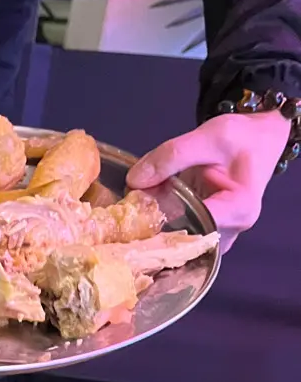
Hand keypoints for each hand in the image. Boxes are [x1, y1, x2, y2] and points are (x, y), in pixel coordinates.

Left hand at [127, 109, 288, 251]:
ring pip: (180, 245)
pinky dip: (162, 229)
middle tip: (124, 223)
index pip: (195, 229)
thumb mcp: (209, 136)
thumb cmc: (242, 138)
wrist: (258, 140)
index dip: (163, 228)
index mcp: (238, 209)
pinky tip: (144, 219)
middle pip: (185, 243)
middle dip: (154, 233)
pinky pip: (180, 238)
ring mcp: (218, 236)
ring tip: (131, 221)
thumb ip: (172, 156)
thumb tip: (135, 180)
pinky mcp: (207, 233)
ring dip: (155, 234)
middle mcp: (230, 230)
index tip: (136, 219)